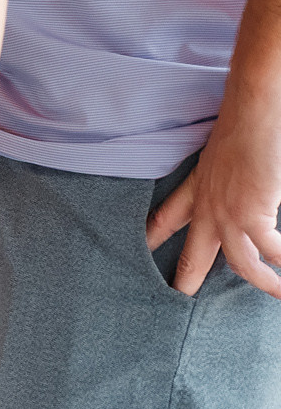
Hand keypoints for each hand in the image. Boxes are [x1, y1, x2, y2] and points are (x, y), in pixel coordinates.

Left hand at [146, 96, 280, 297]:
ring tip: (277, 293)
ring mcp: (229, 213)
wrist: (253, 111)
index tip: (142, 247)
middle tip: (180, 298)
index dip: (153, 234)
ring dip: (263, 282)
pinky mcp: (253, 213)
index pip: (166, 216)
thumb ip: (223, 179)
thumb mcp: (221, 157)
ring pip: (240, 263)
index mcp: (198, 188)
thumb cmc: (243, 126)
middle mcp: (209, 205)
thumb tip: (238, 192)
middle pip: (194, 251)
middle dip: (187, 278)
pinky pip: (272, 252)